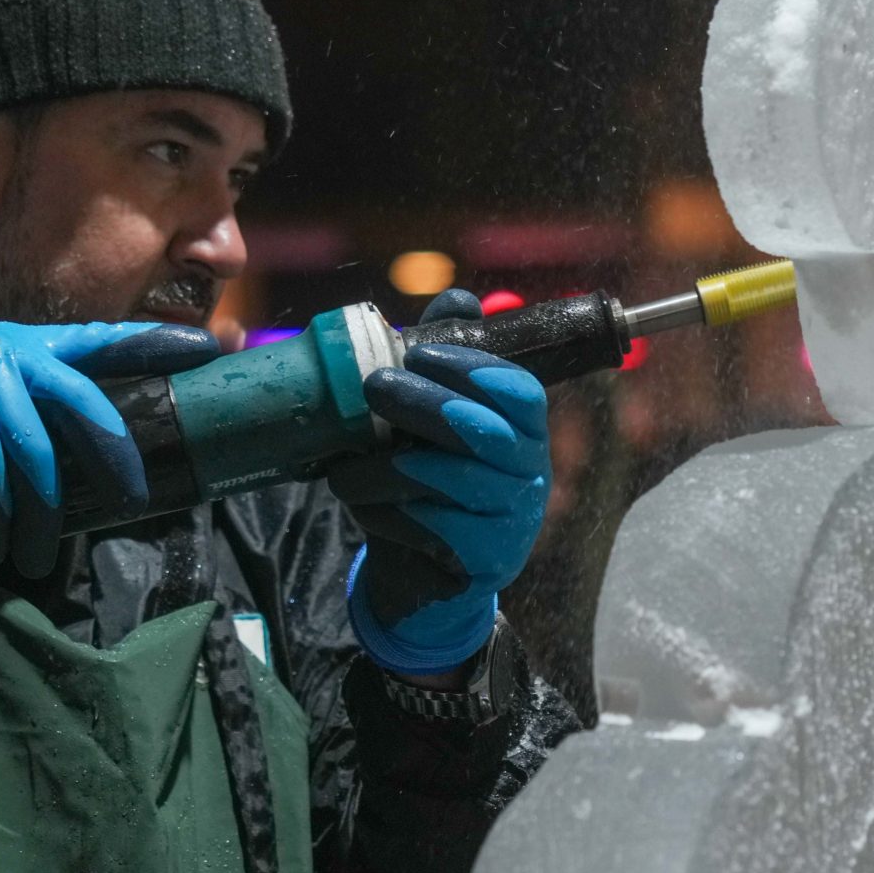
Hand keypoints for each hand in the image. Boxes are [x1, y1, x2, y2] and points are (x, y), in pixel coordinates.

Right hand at [0, 322, 221, 574]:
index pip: (100, 342)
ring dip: (39, 515)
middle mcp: (4, 348)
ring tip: (34, 557)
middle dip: (114, 455)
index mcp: (20, 347)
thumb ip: (31, 427)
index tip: (207, 350)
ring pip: (35, 452)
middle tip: (136, 500)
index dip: (153, 343)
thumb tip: (93, 473)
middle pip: (84, 401)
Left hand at [328, 290, 549, 677]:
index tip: (418, 354)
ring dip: (386, 469)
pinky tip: (364, 509)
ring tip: (343, 468)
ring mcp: (514, 520)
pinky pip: (436, 529)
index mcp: (523, 429)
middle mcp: (530, 472)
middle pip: (487, 431)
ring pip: (451, 481)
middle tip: (372, 387)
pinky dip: (390, 516)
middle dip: (424, 404)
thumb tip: (459, 297)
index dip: (472, 367)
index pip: (518, 390)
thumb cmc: (425, 487)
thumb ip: (444, 362)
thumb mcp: (429, 423)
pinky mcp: (488, 562)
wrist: (421, 576)